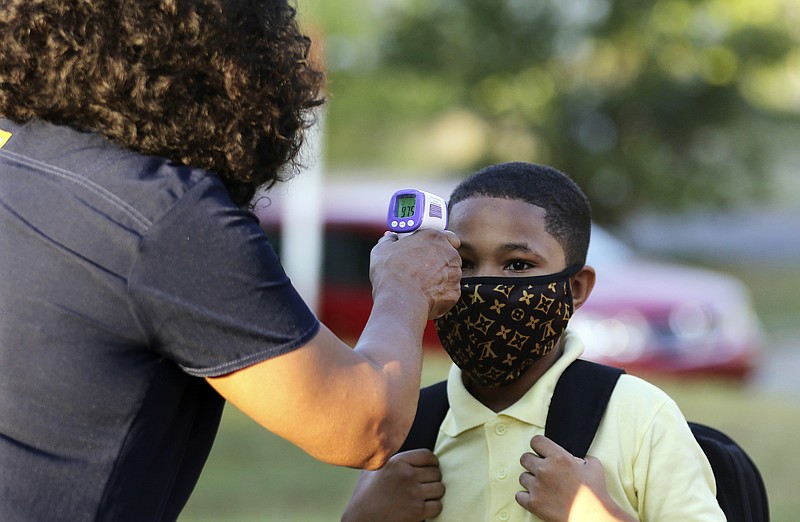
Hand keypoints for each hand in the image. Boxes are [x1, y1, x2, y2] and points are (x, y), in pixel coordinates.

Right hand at [342, 449, 444, 521]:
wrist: (361, 520)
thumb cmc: (363, 497)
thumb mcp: (372, 470)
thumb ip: (387, 460)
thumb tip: (393, 452)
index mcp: (397, 462)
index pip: (427, 455)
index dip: (432, 462)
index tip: (431, 468)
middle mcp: (407, 475)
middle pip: (436, 473)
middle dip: (433, 480)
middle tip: (425, 485)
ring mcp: (413, 493)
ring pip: (440, 488)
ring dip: (434, 494)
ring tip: (425, 497)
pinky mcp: (417, 511)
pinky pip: (438, 506)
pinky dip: (433, 508)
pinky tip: (424, 508)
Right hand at [370, 229, 460, 319]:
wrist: (399, 300)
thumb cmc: (390, 273)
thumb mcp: (382, 250)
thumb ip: (390, 240)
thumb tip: (391, 238)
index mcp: (434, 237)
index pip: (447, 236)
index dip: (439, 243)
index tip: (429, 249)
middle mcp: (449, 253)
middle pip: (450, 255)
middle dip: (440, 260)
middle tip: (423, 268)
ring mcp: (455, 273)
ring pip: (451, 273)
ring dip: (441, 277)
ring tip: (422, 284)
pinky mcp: (455, 292)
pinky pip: (449, 290)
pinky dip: (440, 293)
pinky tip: (425, 295)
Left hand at [516, 436, 635, 521]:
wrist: (592, 516)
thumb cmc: (594, 495)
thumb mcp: (594, 466)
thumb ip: (581, 458)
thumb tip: (575, 459)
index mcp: (558, 457)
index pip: (536, 441)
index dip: (539, 446)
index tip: (540, 450)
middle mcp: (545, 469)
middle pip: (525, 458)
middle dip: (532, 462)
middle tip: (541, 469)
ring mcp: (537, 486)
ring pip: (522, 477)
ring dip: (530, 480)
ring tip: (542, 486)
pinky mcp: (533, 503)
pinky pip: (519, 495)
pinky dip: (526, 497)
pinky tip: (536, 496)